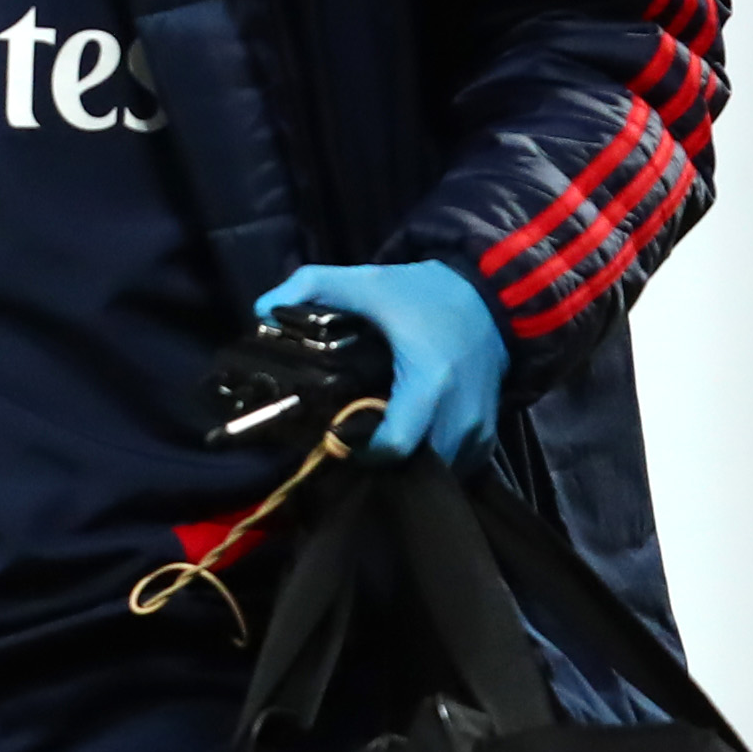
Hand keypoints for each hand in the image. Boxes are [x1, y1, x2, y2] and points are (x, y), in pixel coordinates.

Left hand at [255, 261, 504, 463]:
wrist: (491, 298)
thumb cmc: (424, 293)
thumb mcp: (366, 280)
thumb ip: (311, 286)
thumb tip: (261, 311)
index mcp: (430, 381)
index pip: (394, 445)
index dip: (358, 452)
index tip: (334, 438)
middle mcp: (459, 414)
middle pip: (413, 467)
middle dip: (378, 466)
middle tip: (348, 447)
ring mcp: (478, 427)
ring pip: (435, 471)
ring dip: (404, 467)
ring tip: (374, 447)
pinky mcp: (488, 434)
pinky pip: (457, 467)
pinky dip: (430, 464)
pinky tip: (407, 447)